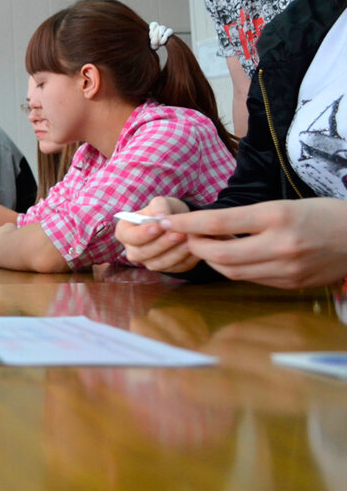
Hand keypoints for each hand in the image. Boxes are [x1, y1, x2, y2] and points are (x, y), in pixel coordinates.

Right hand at [116, 197, 197, 272]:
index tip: (158, 226)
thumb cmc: (164, 211)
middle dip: (162, 244)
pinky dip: (186, 258)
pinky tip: (195, 247)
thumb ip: (159, 206)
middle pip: (142, 253)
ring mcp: (148, 262)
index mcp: (125, 232)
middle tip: (178, 233)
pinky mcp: (166, 269)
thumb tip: (160, 216)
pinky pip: (175, 267)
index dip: (142, 234)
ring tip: (189, 240)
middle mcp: (133, 250)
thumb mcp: (161, 203)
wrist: (178, 223)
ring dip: (175, 252)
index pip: (128, 236)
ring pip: (159, 263)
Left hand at [162, 198, 346, 288]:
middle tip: (185, 236)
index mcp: (277, 216)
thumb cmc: (323, 214)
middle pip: (219, 254)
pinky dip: (234, 269)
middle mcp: (280, 245)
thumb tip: (210, 227)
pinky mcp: (291, 285)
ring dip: (211, 260)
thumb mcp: (284, 205)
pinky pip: (251, 279)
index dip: (187, 223)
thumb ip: (248, 218)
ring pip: (231, 271)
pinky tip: (231, 257)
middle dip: (194, 246)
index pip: (219, 222)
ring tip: (206, 245)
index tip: (167, 220)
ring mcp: (287, 270)